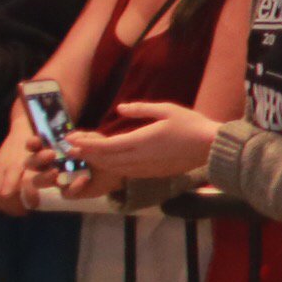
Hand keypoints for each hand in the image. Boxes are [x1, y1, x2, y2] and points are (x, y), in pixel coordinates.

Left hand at [64, 99, 221, 184]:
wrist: (211, 148)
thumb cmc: (191, 125)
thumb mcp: (166, 110)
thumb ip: (140, 109)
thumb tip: (120, 108)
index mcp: (141, 141)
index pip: (105, 146)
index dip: (85, 144)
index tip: (70, 139)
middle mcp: (140, 158)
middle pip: (105, 160)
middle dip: (85, 154)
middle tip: (70, 147)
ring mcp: (145, 169)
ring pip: (113, 168)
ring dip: (97, 162)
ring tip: (84, 154)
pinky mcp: (152, 173)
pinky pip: (125, 172)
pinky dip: (111, 166)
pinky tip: (107, 161)